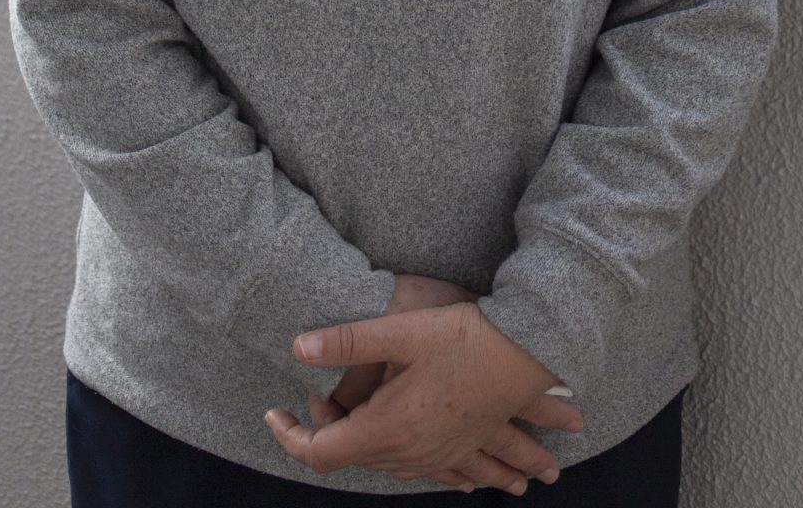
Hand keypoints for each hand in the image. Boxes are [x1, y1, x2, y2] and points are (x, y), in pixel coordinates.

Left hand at [267, 298, 575, 492]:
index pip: (322, 452)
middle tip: (317, 389)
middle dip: (327, 427)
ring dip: (359, 441)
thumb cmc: (464, 337)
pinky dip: (403, 463)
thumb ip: (346, 340)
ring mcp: (437, 457)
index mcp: (388, 428)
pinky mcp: (459, 450)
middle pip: (350, 456)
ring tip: (342, 409)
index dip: (291, 435)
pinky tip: (391, 450)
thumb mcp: (401, 331)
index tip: (275, 410)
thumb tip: (297, 347)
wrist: (527, 352)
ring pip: (383, 464)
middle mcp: (409, 454)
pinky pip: (420, 470)